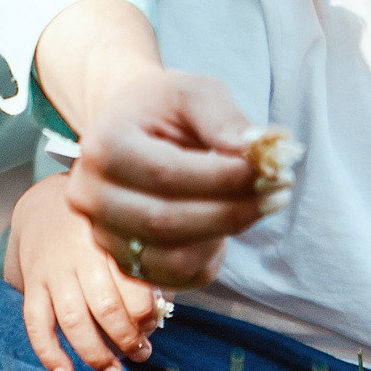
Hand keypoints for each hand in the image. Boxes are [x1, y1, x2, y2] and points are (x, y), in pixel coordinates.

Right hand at [6, 175, 166, 370]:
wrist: (47, 207)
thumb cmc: (100, 231)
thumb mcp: (125, 234)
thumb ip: (144, 268)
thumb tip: (162, 312)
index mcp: (112, 240)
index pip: (133, 286)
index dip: (147, 315)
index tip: (153, 325)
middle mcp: (80, 255)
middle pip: (105, 307)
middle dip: (126, 339)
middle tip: (142, 354)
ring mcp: (53, 272)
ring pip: (72, 320)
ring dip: (94, 353)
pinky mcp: (32, 285)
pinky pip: (35, 323)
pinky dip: (48, 353)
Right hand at [67, 70, 265, 292]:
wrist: (133, 128)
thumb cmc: (164, 107)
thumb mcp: (194, 92)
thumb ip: (223, 117)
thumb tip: (257, 149)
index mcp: (103, 145)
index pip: (166, 172)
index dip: (223, 178)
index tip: (270, 171)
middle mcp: (90, 195)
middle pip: (165, 221)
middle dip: (232, 211)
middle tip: (279, 193)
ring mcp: (101, 234)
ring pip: (169, 259)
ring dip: (223, 237)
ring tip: (257, 206)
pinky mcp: (122, 260)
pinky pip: (173, 278)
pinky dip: (209, 258)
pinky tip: (228, 226)